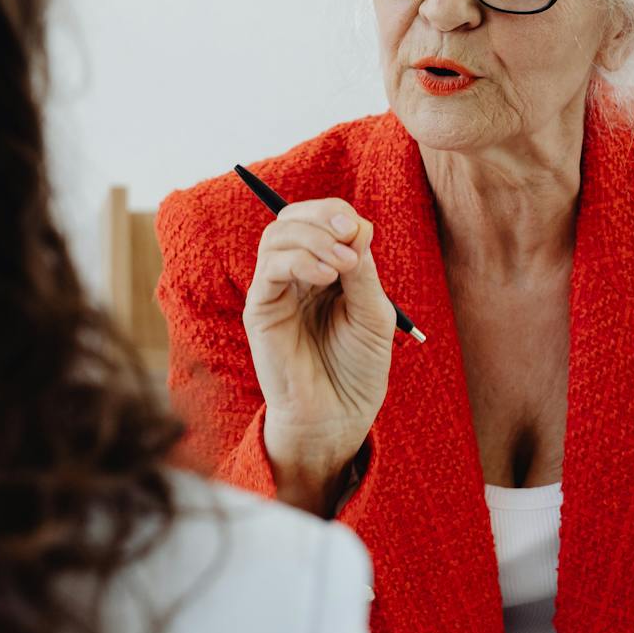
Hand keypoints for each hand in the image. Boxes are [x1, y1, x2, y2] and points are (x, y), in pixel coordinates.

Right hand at [242, 198, 395, 514]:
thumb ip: (363, 271)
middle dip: (322, 216)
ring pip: (276, 236)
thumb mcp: (373, 313)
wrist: (338, 417)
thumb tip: (358, 225)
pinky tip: (326, 277)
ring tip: (343, 266)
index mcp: (324, 271)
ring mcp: (275, 292)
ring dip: (313, 238)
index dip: (338, 215)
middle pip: (292, 218)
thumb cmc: (357, 370)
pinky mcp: (260, 310)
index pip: (320, 220)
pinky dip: (298, 261)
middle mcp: (296, 276)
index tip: (362, 233)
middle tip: (349, 236)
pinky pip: (269, 269)